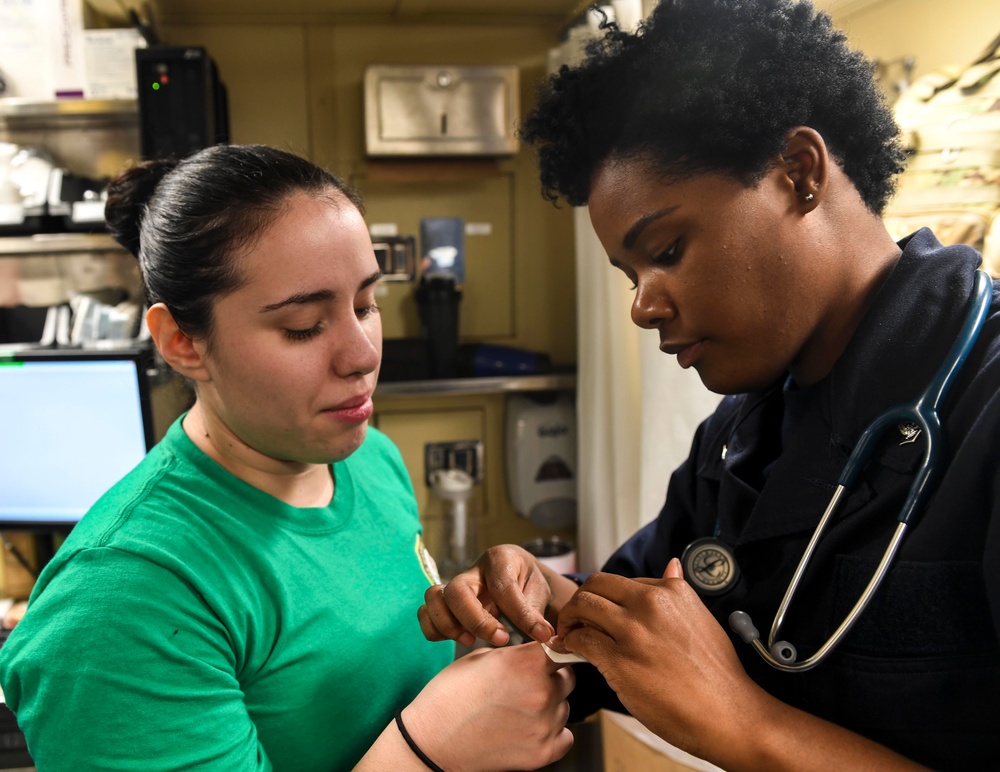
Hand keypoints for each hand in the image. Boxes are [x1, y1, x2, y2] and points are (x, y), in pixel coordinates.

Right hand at [403, 643, 575, 771]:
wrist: (433, 739)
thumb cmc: (450, 695)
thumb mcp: (481, 658)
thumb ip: (516, 655)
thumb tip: (534, 655)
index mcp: (528, 663)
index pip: (561, 648)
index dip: (554, 650)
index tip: (549, 655)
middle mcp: (542, 692)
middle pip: (567, 679)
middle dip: (550, 679)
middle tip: (523, 686)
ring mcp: (545, 725)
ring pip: (564, 707)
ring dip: (548, 706)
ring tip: (516, 710)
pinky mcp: (543, 753)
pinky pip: (565, 736)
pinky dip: (552, 732)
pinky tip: (528, 728)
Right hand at [418, 544, 573, 645]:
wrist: (519, 579)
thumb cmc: (528, 583)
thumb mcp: (539, 591)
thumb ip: (536, 612)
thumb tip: (543, 636)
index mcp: (499, 559)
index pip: (503, 587)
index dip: (521, 615)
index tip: (540, 635)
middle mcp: (472, 570)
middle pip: (457, 590)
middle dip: (476, 620)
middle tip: (501, 639)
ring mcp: (455, 585)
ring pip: (434, 598)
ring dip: (449, 625)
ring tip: (471, 641)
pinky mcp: (445, 602)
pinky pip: (425, 613)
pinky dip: (435, 629)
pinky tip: (460, 638)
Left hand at [554, 558, 762, 760]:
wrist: (728, 713)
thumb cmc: (717, 673)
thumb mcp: (701, 619)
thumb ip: (679, 592)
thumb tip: (671, 565)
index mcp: (670, 591)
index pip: (621, 583)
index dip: (605, 598)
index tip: (598, 612)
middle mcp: (650, 603)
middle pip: (596, 585)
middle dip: (580, 600)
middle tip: (574, 619)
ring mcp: (633, 630)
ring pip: (583, 606)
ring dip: (570, 619)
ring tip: (569, 634)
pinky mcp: (620, 660)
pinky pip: (581, 640)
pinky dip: (569, 643)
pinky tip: (570, 651)